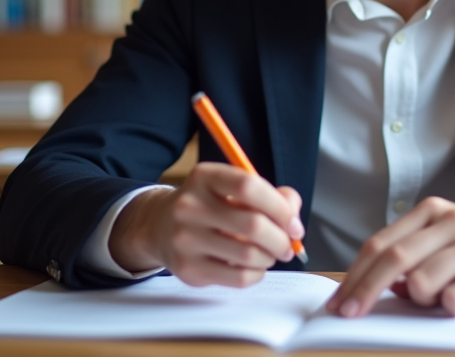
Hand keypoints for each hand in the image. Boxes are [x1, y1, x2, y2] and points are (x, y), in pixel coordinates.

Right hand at [109, 162, 304, 287]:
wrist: (160, 226)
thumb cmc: (210, 205)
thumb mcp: (233, 188)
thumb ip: (270, 194)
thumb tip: (293, 218)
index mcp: (204, 177)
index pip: (249, 186)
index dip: (280, 207)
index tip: (294, 223)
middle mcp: (189, 205)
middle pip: (253, 225)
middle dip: (281, 239)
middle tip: (288, 245)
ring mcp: (185, 239)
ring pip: (248, 255)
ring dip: (269, 258)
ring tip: (269, 254)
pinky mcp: (187, 269)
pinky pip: (237, 278)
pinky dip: (256, 274)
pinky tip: (253, 267)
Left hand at [327, 198, 454, 317]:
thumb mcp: (449, 238)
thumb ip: (416, 256)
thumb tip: (382, 288)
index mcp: (433, 212)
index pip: (381, 244)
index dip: (355, 275)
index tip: (338, 302)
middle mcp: (452, 222)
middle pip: (394, 260)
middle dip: (365, 291)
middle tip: (348, 314)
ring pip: (423, 281)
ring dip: (418, 299)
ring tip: (436, 298)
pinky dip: (449, 306)